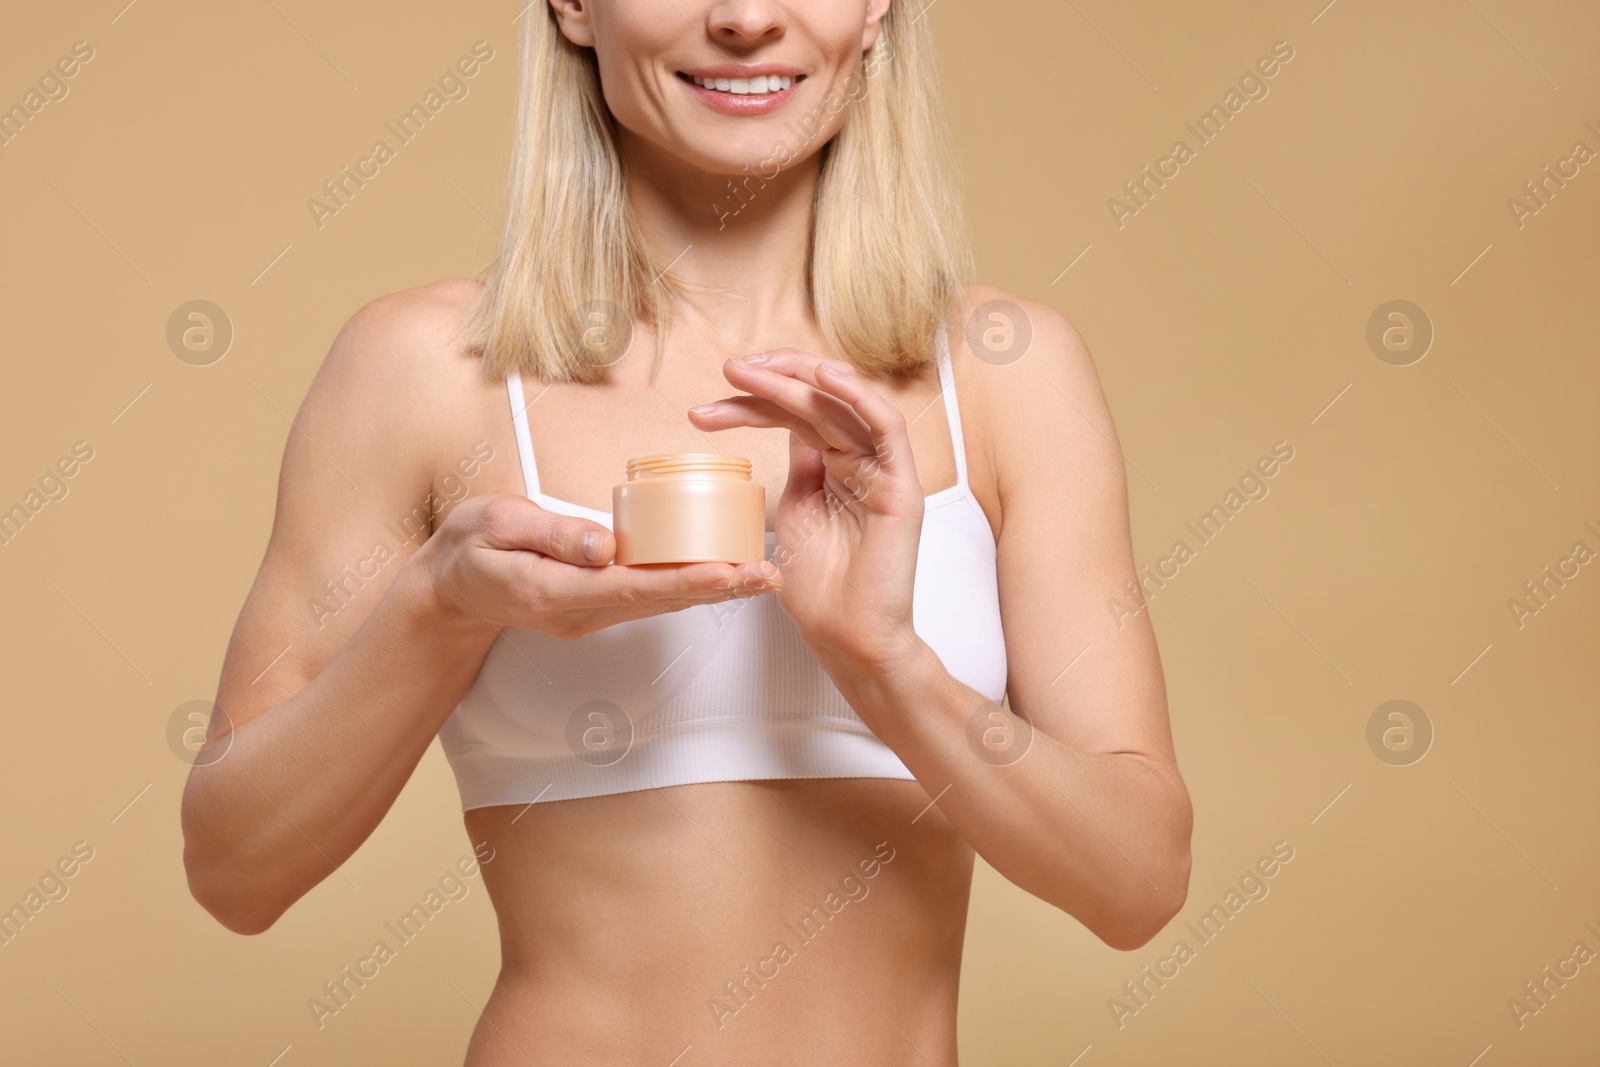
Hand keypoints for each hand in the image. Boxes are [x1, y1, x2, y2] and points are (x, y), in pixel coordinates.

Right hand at [413, 494, 781, 639]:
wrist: (450, 587)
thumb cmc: (469, 550)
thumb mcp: (496, 525)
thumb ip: (552, 533)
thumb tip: (606, 543)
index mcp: (556, 590)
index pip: (634, 585)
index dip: (686, 578)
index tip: (728, 570)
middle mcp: (582, 611)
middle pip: (662, 600)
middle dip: (719, 587)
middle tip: (768, 574)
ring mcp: (591, 614)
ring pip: (662, 601)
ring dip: (713, 588)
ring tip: (760, 573)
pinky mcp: (597, 605)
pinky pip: (650, 596)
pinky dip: (689, 584)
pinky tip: (721, 572)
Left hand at [688, 348, 924, 668]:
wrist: (846, 636)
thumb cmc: (822, 587)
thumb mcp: (796, 512)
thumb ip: (798, 468)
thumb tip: (784, 425)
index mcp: (836, 464)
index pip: (796, 414)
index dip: (754, 401)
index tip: (707, 409)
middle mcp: (862, 459)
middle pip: (816, 400)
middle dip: (770, 380)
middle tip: (729, 371)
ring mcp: (883, 470)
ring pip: (842, 404)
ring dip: (797, 380)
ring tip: (752, 373)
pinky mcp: (902, 485)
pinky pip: (888, 426)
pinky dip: (859, 395)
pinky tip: (823, 377)